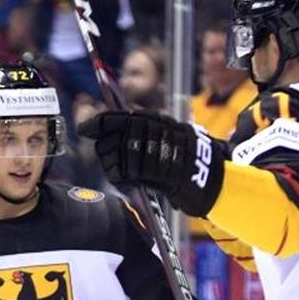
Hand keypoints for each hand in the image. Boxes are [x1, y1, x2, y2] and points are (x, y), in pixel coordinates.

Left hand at [77, 111, 225, 216]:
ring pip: (120, 155)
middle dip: (106, 147)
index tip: (84, 128)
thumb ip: (146, 133)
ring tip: (119, 171)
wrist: (214, 182)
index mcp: (160, 122)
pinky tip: (124, 180)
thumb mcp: (170, 138)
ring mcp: (158, 152)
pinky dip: (120, 177)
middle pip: (116, 136)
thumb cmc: (190, 162)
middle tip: (106, 155)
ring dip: (113, 164)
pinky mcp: (156, 174)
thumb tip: (110, 131)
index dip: (99, 122)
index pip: (121, 117)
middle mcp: (158, 133)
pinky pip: (127, 173)